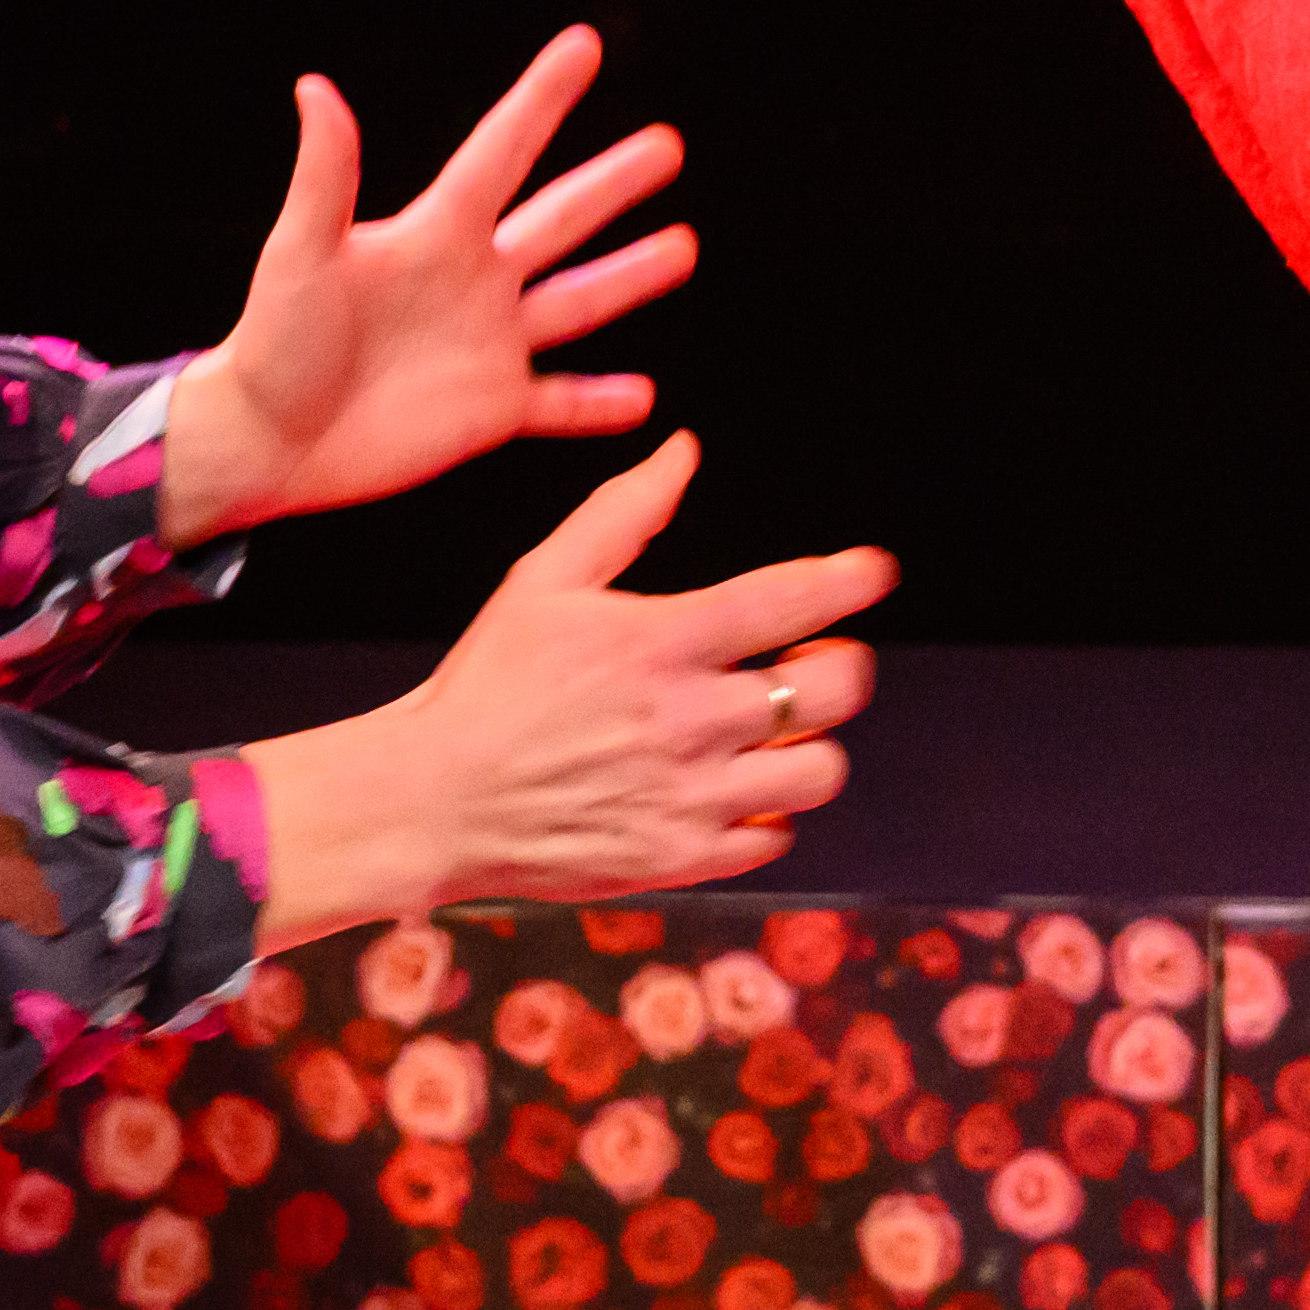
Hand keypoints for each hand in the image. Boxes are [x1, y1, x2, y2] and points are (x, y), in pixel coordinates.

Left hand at [159, 28, 693, 542]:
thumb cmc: (271, 341)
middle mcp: (471, 279)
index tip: (585, 44)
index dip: (543, 98)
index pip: (502, 152)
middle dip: (613, 183)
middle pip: (559, 219)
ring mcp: (487, 344)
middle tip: (668, 145)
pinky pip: (559, 403)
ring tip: (682, 247)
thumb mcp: (300, 252)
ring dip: (628, 276)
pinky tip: (644, 397)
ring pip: (575, 303)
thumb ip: (325, 177)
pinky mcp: (490, 410)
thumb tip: (315, 87)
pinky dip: (600, 403)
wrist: (264, 440)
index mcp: (434, 233)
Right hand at [238, 433, 890, 931]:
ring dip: (814, 746)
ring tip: (779, 733)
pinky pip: (776, 839)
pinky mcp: (680, 859)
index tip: (875, 569)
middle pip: (831, 690)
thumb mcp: (542, 579)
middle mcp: (686, 721)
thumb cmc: (488, 683)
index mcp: (658, 641)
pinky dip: (771, 814)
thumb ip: (622, 512)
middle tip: (815, 660)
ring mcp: (689, 797)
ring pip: (819, 772)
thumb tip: (684, 450)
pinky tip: (736, 789)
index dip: (848, 579)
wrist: (433, 800)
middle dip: (844, 666)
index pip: (788, 600)